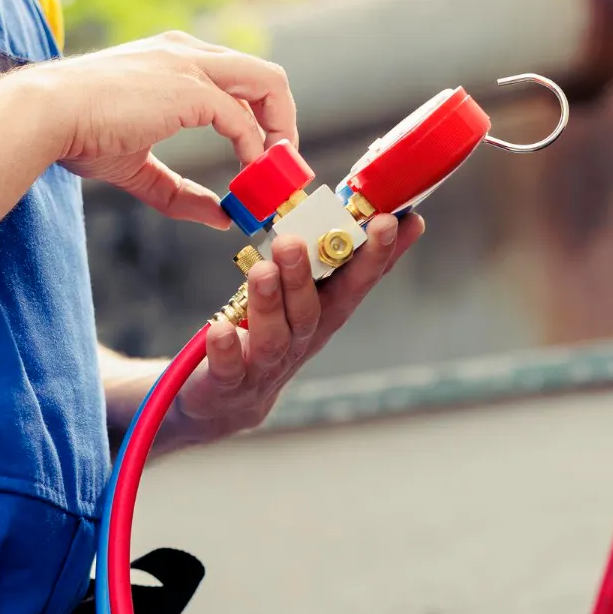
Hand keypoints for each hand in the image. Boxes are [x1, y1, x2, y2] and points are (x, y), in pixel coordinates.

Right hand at [34, 31, 296, 228]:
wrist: (45, 114)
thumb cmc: (77, 135)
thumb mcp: (138, 168)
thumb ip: (180, 192)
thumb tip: (222, 218)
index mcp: (174, 60)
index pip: (238, 81)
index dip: (259, 122)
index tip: (263, 162)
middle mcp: (188, 53)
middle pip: (265, 77)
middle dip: (283, 124)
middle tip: (282, 168)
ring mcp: (191, 65)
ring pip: (269, 84)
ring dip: (280, 132)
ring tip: (275, 174)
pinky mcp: (189, 89)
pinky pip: (241, 118)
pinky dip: (252, 149)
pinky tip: (246, 175)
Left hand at [166, 212, 425, 444]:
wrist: (230, 401)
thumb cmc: (270, 335)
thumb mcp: (305, 299)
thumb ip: (332, 262)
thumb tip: (381, 212)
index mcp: (321, 316)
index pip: (355, 285)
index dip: (376, 256)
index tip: (391, 221)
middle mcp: (299, 342)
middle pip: (310, 312)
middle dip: (305, 277)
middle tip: (293, 241)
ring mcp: (264, 366)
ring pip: (273, 337)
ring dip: (269, 303)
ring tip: (261, 270)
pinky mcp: (228, 383)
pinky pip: (228, 368)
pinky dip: (226, 349)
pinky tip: (221, 329)